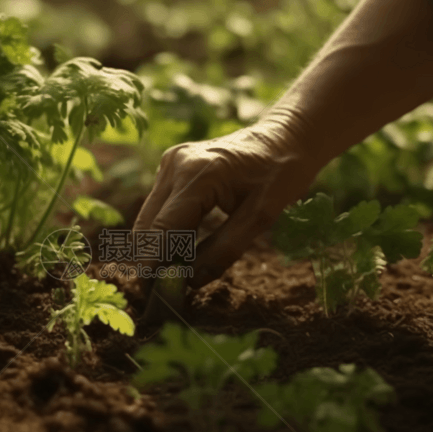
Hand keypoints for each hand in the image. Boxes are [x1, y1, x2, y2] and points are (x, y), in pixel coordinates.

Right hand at [132, 117, 320, 288]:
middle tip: (159, 295)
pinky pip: (159, 207)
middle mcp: (175, 164)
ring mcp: (170, 163)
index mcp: (198, 174)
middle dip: (150, 260)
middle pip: (148, 225)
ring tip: (167, 279)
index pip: (164, 228)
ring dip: (155, 248)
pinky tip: (176, 254)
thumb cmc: (280, 172)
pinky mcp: (171, 167)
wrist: (284, 136)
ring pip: (148, 217)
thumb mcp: (262, 216)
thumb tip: (191, 280)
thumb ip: (226, 249)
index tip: (150, 295)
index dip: (153, 264)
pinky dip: (163, 233)